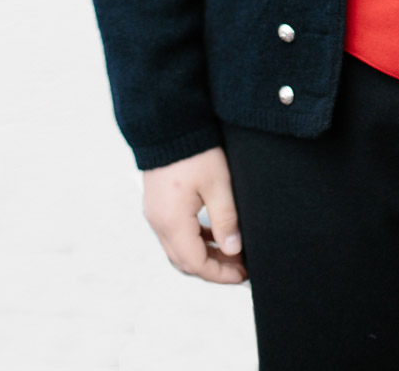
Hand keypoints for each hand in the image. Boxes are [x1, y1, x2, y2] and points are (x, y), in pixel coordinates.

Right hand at [141, 145, 247, 283]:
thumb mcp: (217, 184)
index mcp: (172, 221)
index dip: (220, 274)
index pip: (195, 263)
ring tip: (232, 252)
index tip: (242, 274)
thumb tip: (233, 250)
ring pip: (179, 249)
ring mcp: (156, 214)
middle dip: (213, 268)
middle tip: (240, 267)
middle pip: (185, 261)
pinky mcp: (158, 205)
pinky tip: (215, 234)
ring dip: (204, 255)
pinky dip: (196, 239)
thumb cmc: (195, 150)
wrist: (169, 122)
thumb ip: (226, 219)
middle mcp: (159, 223)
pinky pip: (176, 233)